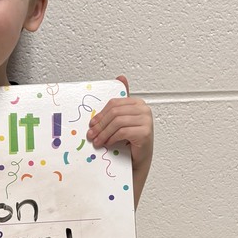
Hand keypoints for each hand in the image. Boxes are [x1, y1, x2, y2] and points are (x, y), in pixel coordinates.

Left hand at [87, 75, 152, 206]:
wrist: (137, 160)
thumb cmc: (128, 141)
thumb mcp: (120, 121)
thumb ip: (118, 104)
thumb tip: (121, 77)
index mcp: (137, 103)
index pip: (114, 104)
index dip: (100, 114)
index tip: (91, 124)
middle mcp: (144, 109)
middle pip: (115, 112)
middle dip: (100, 125)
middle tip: (91, 135)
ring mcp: (147, 120)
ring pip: (117, 122)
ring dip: (104, 133)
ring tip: (97, 142)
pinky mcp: (145, 132)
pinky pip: (122, 131)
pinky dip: (112, 138)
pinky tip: (107, 144)